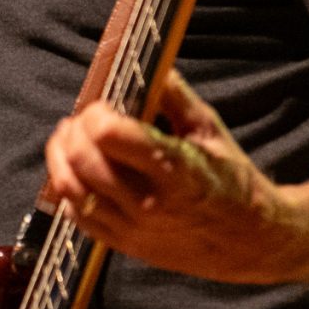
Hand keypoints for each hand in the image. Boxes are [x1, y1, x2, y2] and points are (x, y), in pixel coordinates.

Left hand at [42, 70, 308, 283]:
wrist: (248, 240)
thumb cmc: (231, 180)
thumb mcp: (210, 129)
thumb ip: (174, 95)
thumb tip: (147, 62)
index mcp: (177, 169)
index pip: (110, 135)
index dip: (97, 113)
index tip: (103, 105)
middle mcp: (151, 203)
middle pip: (84, 160)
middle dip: (74, 131)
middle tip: (82, 120)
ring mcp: (134, 229)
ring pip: (72, 190)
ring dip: (60, 158)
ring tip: (69, 140)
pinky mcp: (124, 245)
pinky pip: (78, 217)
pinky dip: (68, 191)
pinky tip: (76, 173)